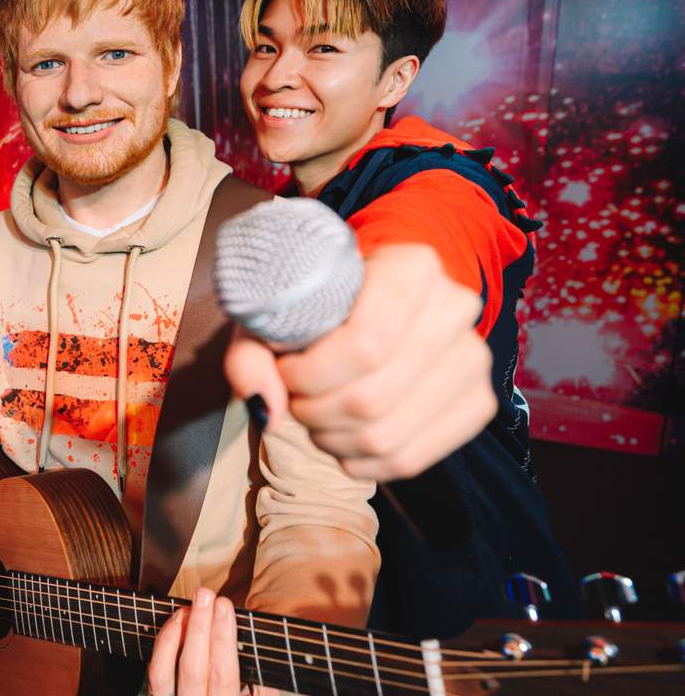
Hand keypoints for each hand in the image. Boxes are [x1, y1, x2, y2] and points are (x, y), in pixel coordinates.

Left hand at [148, 588, 247, 695]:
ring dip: (176, 634)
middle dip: (199, 627)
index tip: (224, 606)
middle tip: (205, 594)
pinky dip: (163, 645)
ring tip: (188, 607)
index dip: (222, 638)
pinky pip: (154, 674)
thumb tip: (257, 643)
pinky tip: (176, 624)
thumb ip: (262, 685)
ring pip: (163, 672)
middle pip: (193, 669)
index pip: (223, 674)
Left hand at [226, 243, 494, 480]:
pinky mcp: (478, 403)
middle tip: (294, 398)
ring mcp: (474, 358)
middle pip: (370, 398)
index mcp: (413, 267)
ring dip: (331, 439)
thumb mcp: (274, 310)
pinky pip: (410, 460)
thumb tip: (266, 409)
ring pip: (385, 435)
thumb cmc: (316, 303)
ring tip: (314, 416)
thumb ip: (252, 353)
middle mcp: (456, 307)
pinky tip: (341, 439)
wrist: (372, 302)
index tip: (284, 369)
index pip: (364, 346)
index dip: (310, 374)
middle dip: (314, 411)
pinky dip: (360, 463)